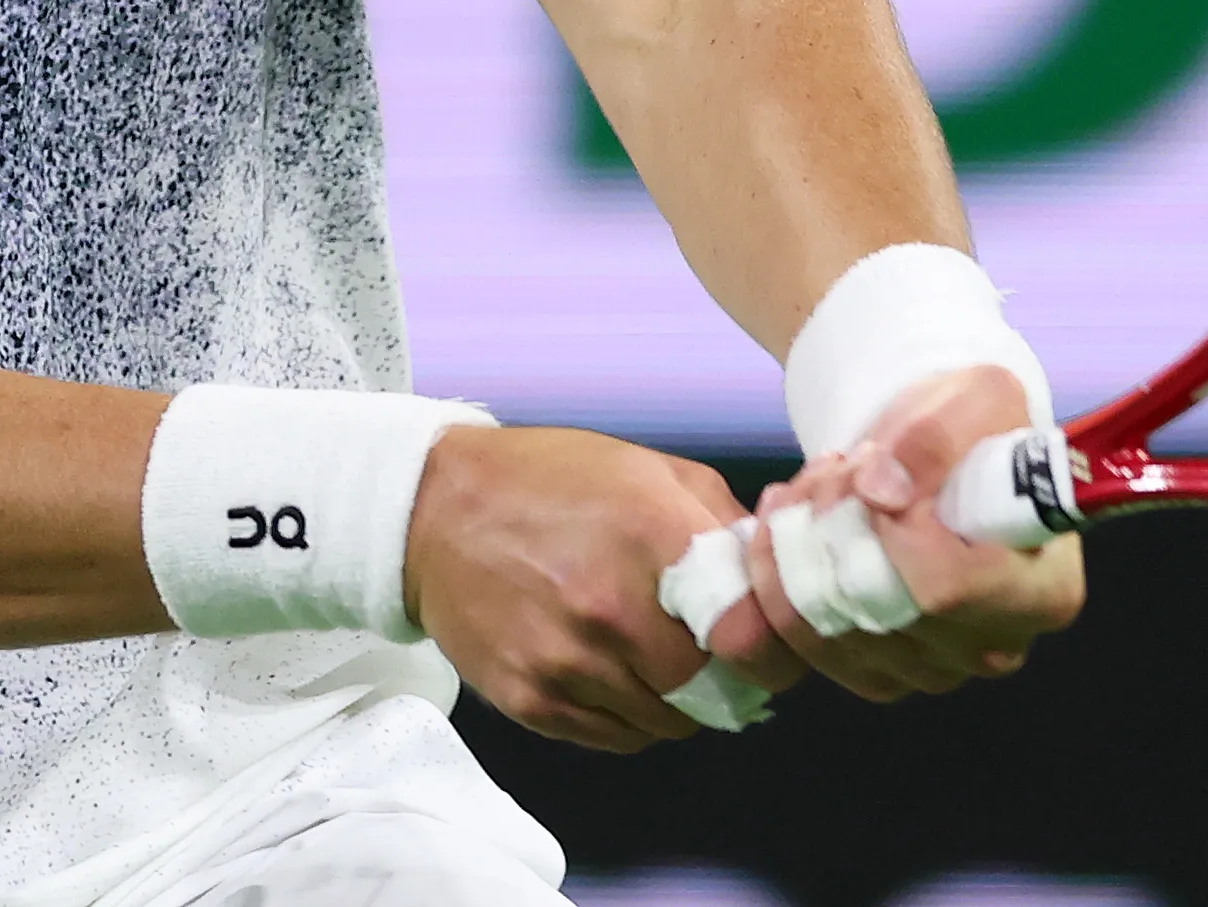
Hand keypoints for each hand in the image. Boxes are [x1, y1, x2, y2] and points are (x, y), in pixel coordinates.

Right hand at [404, 425, 803, 751]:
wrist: (433, 511)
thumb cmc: (551, 481)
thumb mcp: (649, 469)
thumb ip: (721, 521)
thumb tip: (773, 574)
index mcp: (653, 535)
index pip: (749, 634)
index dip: (773, 651)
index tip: (771, 647)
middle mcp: (611, 607)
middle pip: (711, 687)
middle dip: (727, 677)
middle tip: (717, 656)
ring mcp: (568, 662)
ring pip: (667, 723)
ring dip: (679, 701)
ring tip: (657, 658)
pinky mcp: (532, 701)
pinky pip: (617, 738)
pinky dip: (632, 717)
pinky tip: (617, 673)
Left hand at [744, 364, 1085, 701]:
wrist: (942, 455)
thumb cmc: (977, 427)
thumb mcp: (979, 399)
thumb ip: (937, 439)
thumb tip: (880, 489)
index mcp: (1044, 591)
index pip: (948, 588)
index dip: (890, 530)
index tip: (870, 467)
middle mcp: (996, 648)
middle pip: (882, 612)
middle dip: (833, 526)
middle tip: (831, 464)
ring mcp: (936, 672)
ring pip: (833, 630)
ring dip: (797, 547)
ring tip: (807, 485)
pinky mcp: (881, 676)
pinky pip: (805, 644)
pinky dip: (777, 579)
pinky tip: (785, 523)